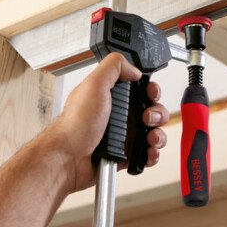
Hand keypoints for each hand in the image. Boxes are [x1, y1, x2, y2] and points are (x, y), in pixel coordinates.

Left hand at [52, 53, 169, 193]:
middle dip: (157, 113)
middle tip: (146, 118)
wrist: (68, 158)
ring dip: (158, 135)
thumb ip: (114, 67)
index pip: (141, 89)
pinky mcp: (126, 155)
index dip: (150, 90)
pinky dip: (152, 154)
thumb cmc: (75, 125)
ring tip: (149, 138)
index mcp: (112, 97)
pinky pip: (148, 154)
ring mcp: (123, 136)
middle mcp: (119, 116)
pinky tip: (147, 151)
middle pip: (152, 110)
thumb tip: (134, 69)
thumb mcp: (93, 85)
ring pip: (154, 132)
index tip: (150, 94)